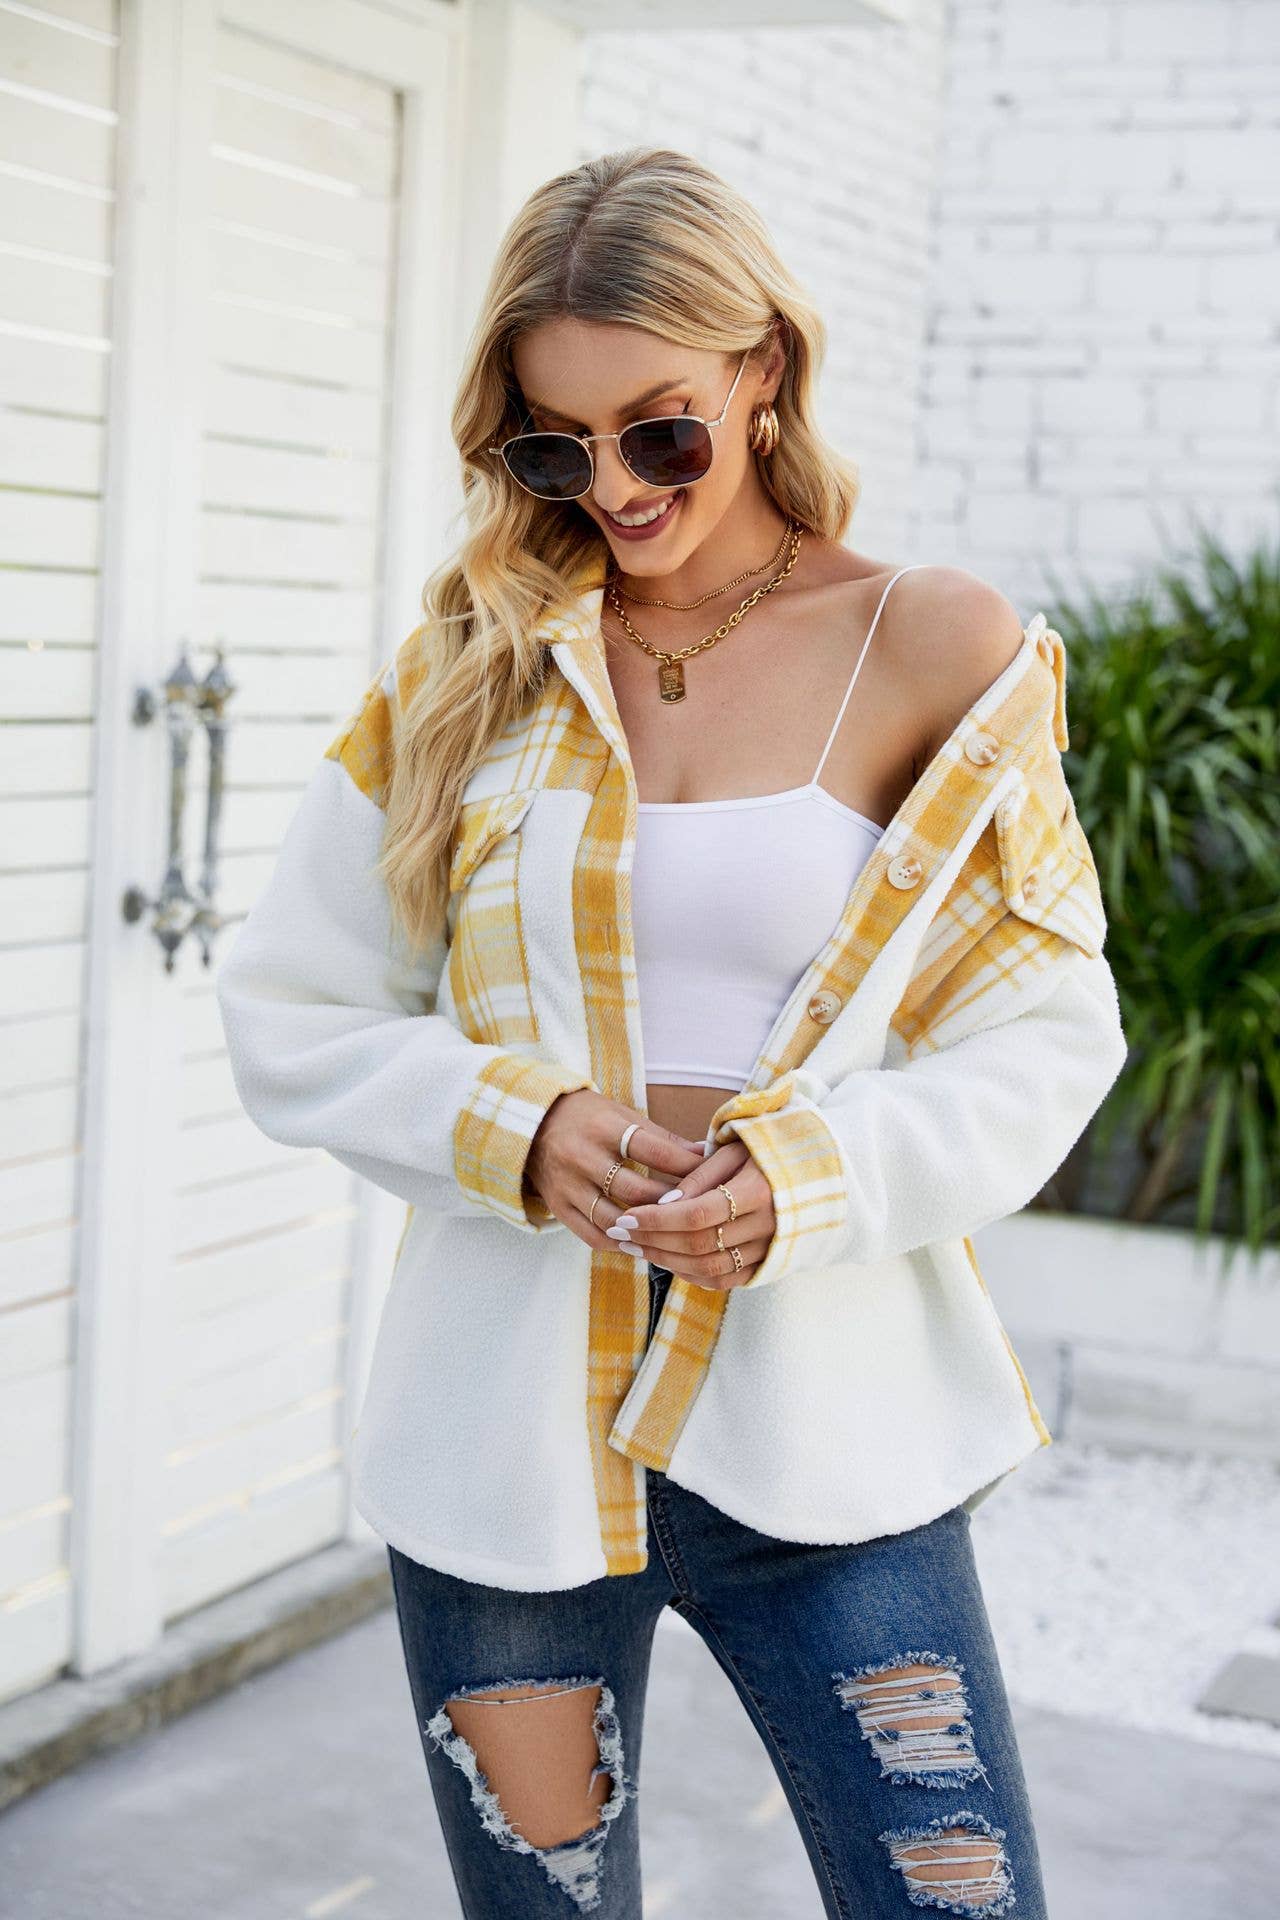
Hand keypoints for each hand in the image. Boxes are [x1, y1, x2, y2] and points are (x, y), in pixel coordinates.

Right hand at [525, 1089, 708, 1252]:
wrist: (532, 1123)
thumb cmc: (589, 1118)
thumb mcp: (623, 1115)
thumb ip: (663, 1138)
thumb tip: (706, 1155)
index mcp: (604, 1126)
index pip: (654, 1150)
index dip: (687, 1165)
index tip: (713, 1176)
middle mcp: (582, 1156)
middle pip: (636, 1189)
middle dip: (672, 1203)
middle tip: (700, 1212)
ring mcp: (567, 1185)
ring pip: (613, 1218)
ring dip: (647, 1229)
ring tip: (675, 1235)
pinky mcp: (558, 1206)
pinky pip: (591, 1234)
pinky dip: (619, 1243)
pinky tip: (642, 1245)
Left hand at [603, 1139, 775, 1290]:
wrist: (817, 1171)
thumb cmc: (768, 1150)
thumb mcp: (735, 1148)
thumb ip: (700, 1174)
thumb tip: (663, 1202)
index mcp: (759, 1191)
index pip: (696, 1214)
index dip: (657, 1219)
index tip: (626, 1216)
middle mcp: (768, 1226)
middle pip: (698, 1244)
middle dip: (653, 1241)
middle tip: (620, 1233)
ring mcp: (770, 1249)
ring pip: (709, 1267)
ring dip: (666, 1261)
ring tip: (636, 1247)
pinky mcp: (769, 1264)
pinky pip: (726, 1279)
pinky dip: (693, 1275)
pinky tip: (667, 1261)